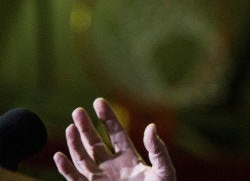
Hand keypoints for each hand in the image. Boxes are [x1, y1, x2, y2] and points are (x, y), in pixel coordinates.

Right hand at [53, 98, 175, 180]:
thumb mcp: (163, 170)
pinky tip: (60, 155)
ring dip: (75, 143)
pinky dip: (65, 168)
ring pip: (83, 158)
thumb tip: (151, 127)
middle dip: (86, 127)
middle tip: (78, 110)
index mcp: (129, 158)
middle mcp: (112, 166)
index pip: (116, 132)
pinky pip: (74, 179)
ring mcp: (100, 179)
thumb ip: (158, 150)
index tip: (98, 101)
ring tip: (71, 127)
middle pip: (95, 142)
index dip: (107, 117)